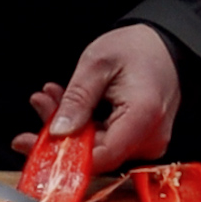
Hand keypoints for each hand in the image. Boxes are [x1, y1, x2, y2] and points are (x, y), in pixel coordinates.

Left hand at [12, 25, 179, 173]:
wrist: (167, 45)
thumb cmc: (139, 48)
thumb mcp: (97, 64)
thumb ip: (77, 100)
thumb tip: (58, 132)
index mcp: (143, 117)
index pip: (101, 156)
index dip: (64, 154)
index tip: (33, 141)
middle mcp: (151, 137)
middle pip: (95, 153)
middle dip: (60, 132)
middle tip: (40, 104)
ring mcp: (148, 142)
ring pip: (97, 148)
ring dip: (70, 127)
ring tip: (52, 97)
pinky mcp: (142, 141)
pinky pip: (107, 142)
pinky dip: (84, 126)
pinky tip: (69, 105)